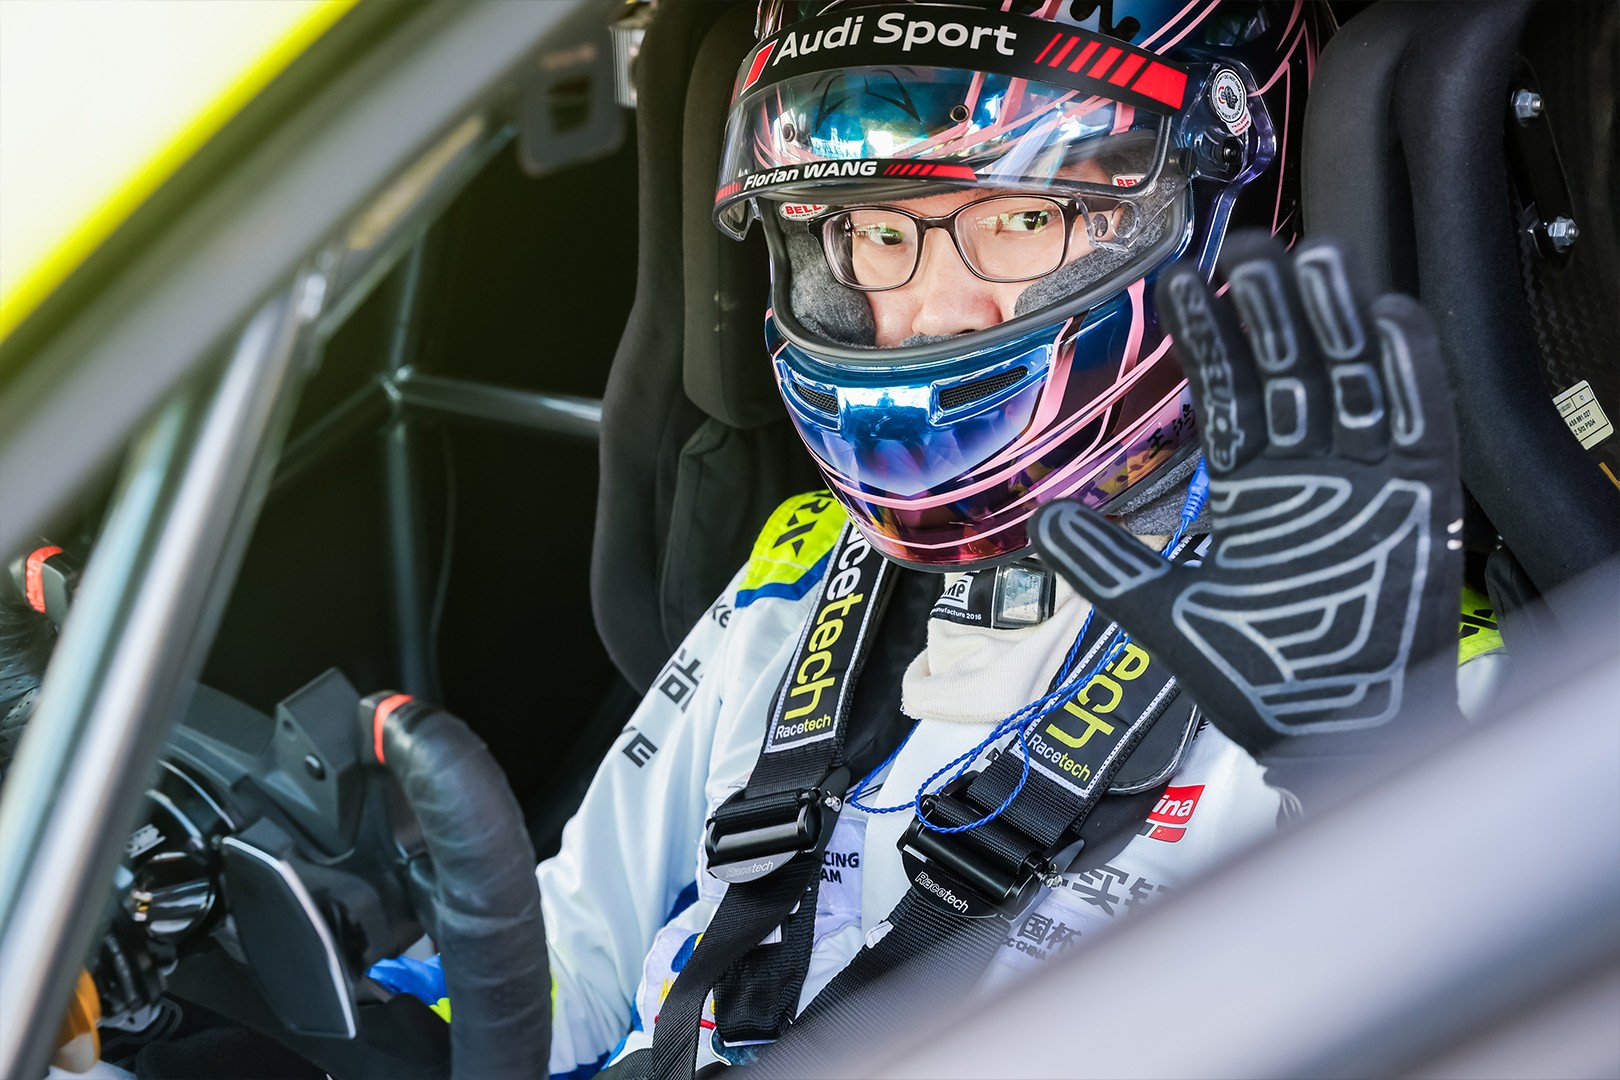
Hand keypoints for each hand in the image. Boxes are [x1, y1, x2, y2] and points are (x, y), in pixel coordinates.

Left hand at [1032, 231, 1464, 797]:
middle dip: (1269, 311)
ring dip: (1331, 321)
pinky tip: (1384, 318)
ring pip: (1349, 380)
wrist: (1324, 726)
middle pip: (1289, 371)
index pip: (1226, 394)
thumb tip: (1044, 521)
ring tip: (1310, 259)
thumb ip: (1105, 564)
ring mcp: (1361, 481)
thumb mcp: (1161, 611)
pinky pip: (1416, 423)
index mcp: (1249, 488)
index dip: (1208, 339)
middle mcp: (1306, 473)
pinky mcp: (1416, 500)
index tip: (1183, 280)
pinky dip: (1405, 374)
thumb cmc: (1255, 675)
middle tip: (1250, 248)